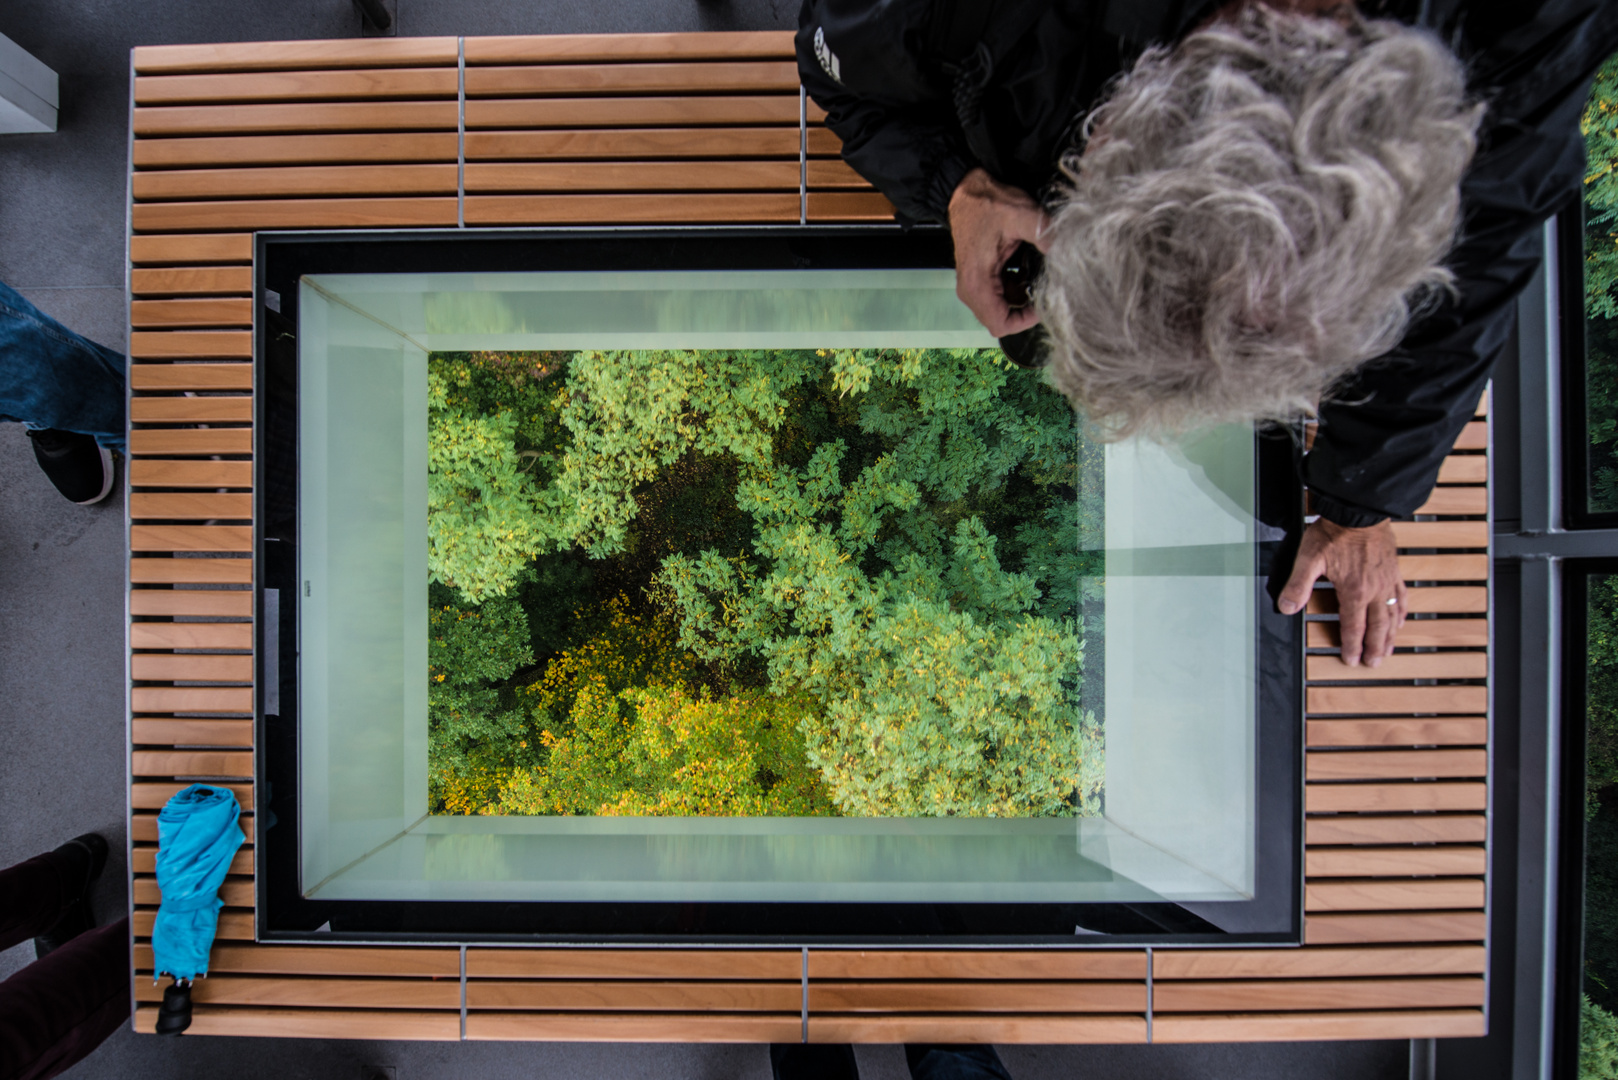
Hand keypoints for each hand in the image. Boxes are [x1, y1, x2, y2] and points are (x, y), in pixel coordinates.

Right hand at [947, 167, 1048, 336]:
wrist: (965, 191)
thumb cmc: (986, 203)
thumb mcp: (1020, 213)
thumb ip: (1043, 232)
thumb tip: (1064, 250)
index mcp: (977, 281)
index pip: (1000, 324)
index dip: (1024, 321)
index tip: (1042, 304)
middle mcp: (971, 289)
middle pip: (1000, 320)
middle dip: (1024, 310)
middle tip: (1042, 290)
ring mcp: (974, 285)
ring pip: (1001, 310)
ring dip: (1021, 299)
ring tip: (1035, 278)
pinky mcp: (980, 279)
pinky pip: (1000, 297)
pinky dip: (1016, 290)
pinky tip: (1026, 271)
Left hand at [1276, 519, 1406, 666]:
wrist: (1359, 510)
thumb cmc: (1334, 532)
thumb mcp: (1309, 558)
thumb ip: (1298, 585)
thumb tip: (1287, 608)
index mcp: (1354, 590)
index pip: (1354, 626)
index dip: (1352, 646)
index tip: (1352, 660)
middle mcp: (1375, 590)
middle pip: (1377, 627)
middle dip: (1374, 648)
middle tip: (1373, 664)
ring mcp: (1388, 580)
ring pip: (1393, 615)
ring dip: (1390, 636)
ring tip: (1387, 650)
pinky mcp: (1394, 570)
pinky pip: (1403, 596)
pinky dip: (1402, 612)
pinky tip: (1401, 619)